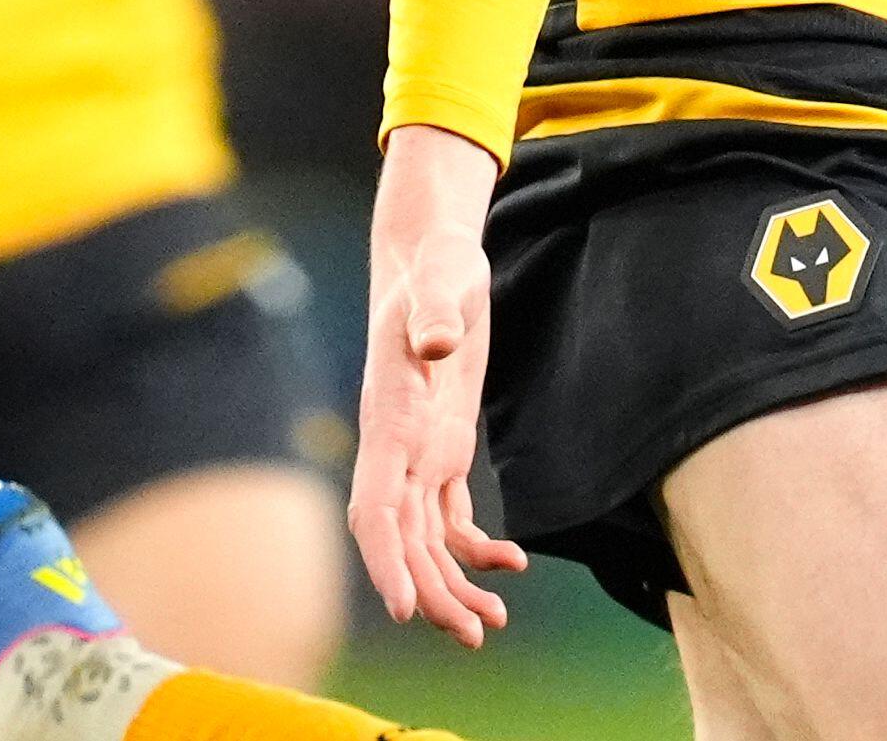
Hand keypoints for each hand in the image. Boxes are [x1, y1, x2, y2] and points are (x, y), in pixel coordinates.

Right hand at [349, 124, 526, 644]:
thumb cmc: (436, 263)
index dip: (384, 560)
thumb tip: (434, 346)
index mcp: (389, 418)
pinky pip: (449, 515)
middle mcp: (396, 445)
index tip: (405, 608)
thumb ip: (434, 313)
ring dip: (451, 583)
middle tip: (474, 636)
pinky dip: (473, 547)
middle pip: (403, 540)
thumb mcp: (441, 278)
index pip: (374, 506)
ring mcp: (418, 449)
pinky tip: (511, 562)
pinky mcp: (443, 445)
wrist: (435, 252)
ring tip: (491, 624)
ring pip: (424, 538)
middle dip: (431, 592)